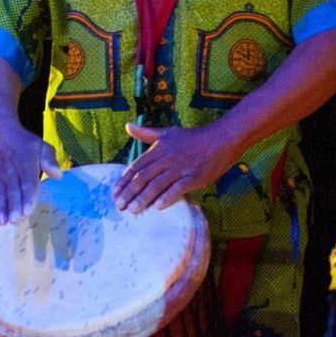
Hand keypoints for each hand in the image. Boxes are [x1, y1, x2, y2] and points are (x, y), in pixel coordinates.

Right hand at [0, 118, 61, 223]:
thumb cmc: (24, 143)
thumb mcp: (41, 146)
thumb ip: (49, 160)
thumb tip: (58, 175)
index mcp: (25, 163)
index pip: (27, 182)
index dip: (27, 196)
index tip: (28, 210)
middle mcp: (10, 170)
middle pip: (11, 190)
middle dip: (12, 206)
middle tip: (15, 220)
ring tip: (2, 222)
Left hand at [113, 121, 240, 213]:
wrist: (221, 139)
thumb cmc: (193, 138)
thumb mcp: (168, 133)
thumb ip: (146, 133)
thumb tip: (127, 126)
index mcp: (159, 149)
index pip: (136, 167)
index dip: (124, 181)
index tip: (115, 193)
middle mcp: (167, 159)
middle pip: (143, 178)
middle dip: (129, 193)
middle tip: (119, 206)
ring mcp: (181, 168)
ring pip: (157, 185)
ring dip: (143, 199)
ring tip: (133, 210)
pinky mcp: (195, 177)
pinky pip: (178, 189)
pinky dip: (167, 198)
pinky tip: (158, 207)